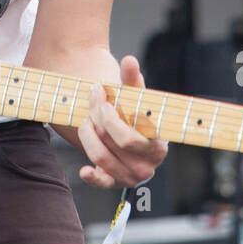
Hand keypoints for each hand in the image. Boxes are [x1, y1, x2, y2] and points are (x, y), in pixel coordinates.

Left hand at [77, 55, 168, 189]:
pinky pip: (102, 183)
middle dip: (97, 119)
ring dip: (88, 135)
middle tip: (92, 101)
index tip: (101, 97)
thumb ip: (132, 79)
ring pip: (101, 158)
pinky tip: (84, 168)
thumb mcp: (134, 96)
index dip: (109, 117)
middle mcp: (148, 165)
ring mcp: (132, 176)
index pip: (128, 137)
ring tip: (87, 119)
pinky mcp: (115, 183)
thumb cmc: (132, 111)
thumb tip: (129, 60)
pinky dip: (91, 176)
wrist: (125, 130)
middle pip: (112, 143)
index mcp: (158, 145)